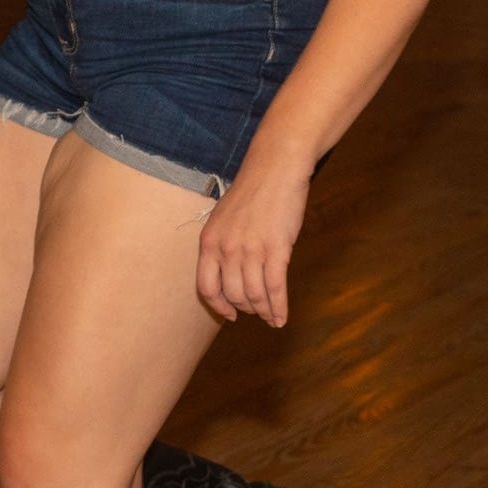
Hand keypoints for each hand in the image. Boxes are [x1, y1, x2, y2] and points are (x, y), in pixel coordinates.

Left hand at [198, 156, 309, 326]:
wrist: (274, 170)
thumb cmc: (251, 193)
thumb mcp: (222, 219)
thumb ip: (222, 246)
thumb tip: (227, 275)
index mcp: (209, 241)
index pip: (206, 287)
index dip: (219, 305)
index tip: (229, 314)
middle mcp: (226, 249)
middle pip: (233, 295)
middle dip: (246, 308)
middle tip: (255, 311)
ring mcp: (251, 250)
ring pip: (255, 295)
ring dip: (263, 311)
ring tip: (270, 317)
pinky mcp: (277, 250)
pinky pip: (276, 288)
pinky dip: (279, 308)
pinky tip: (281, 318)